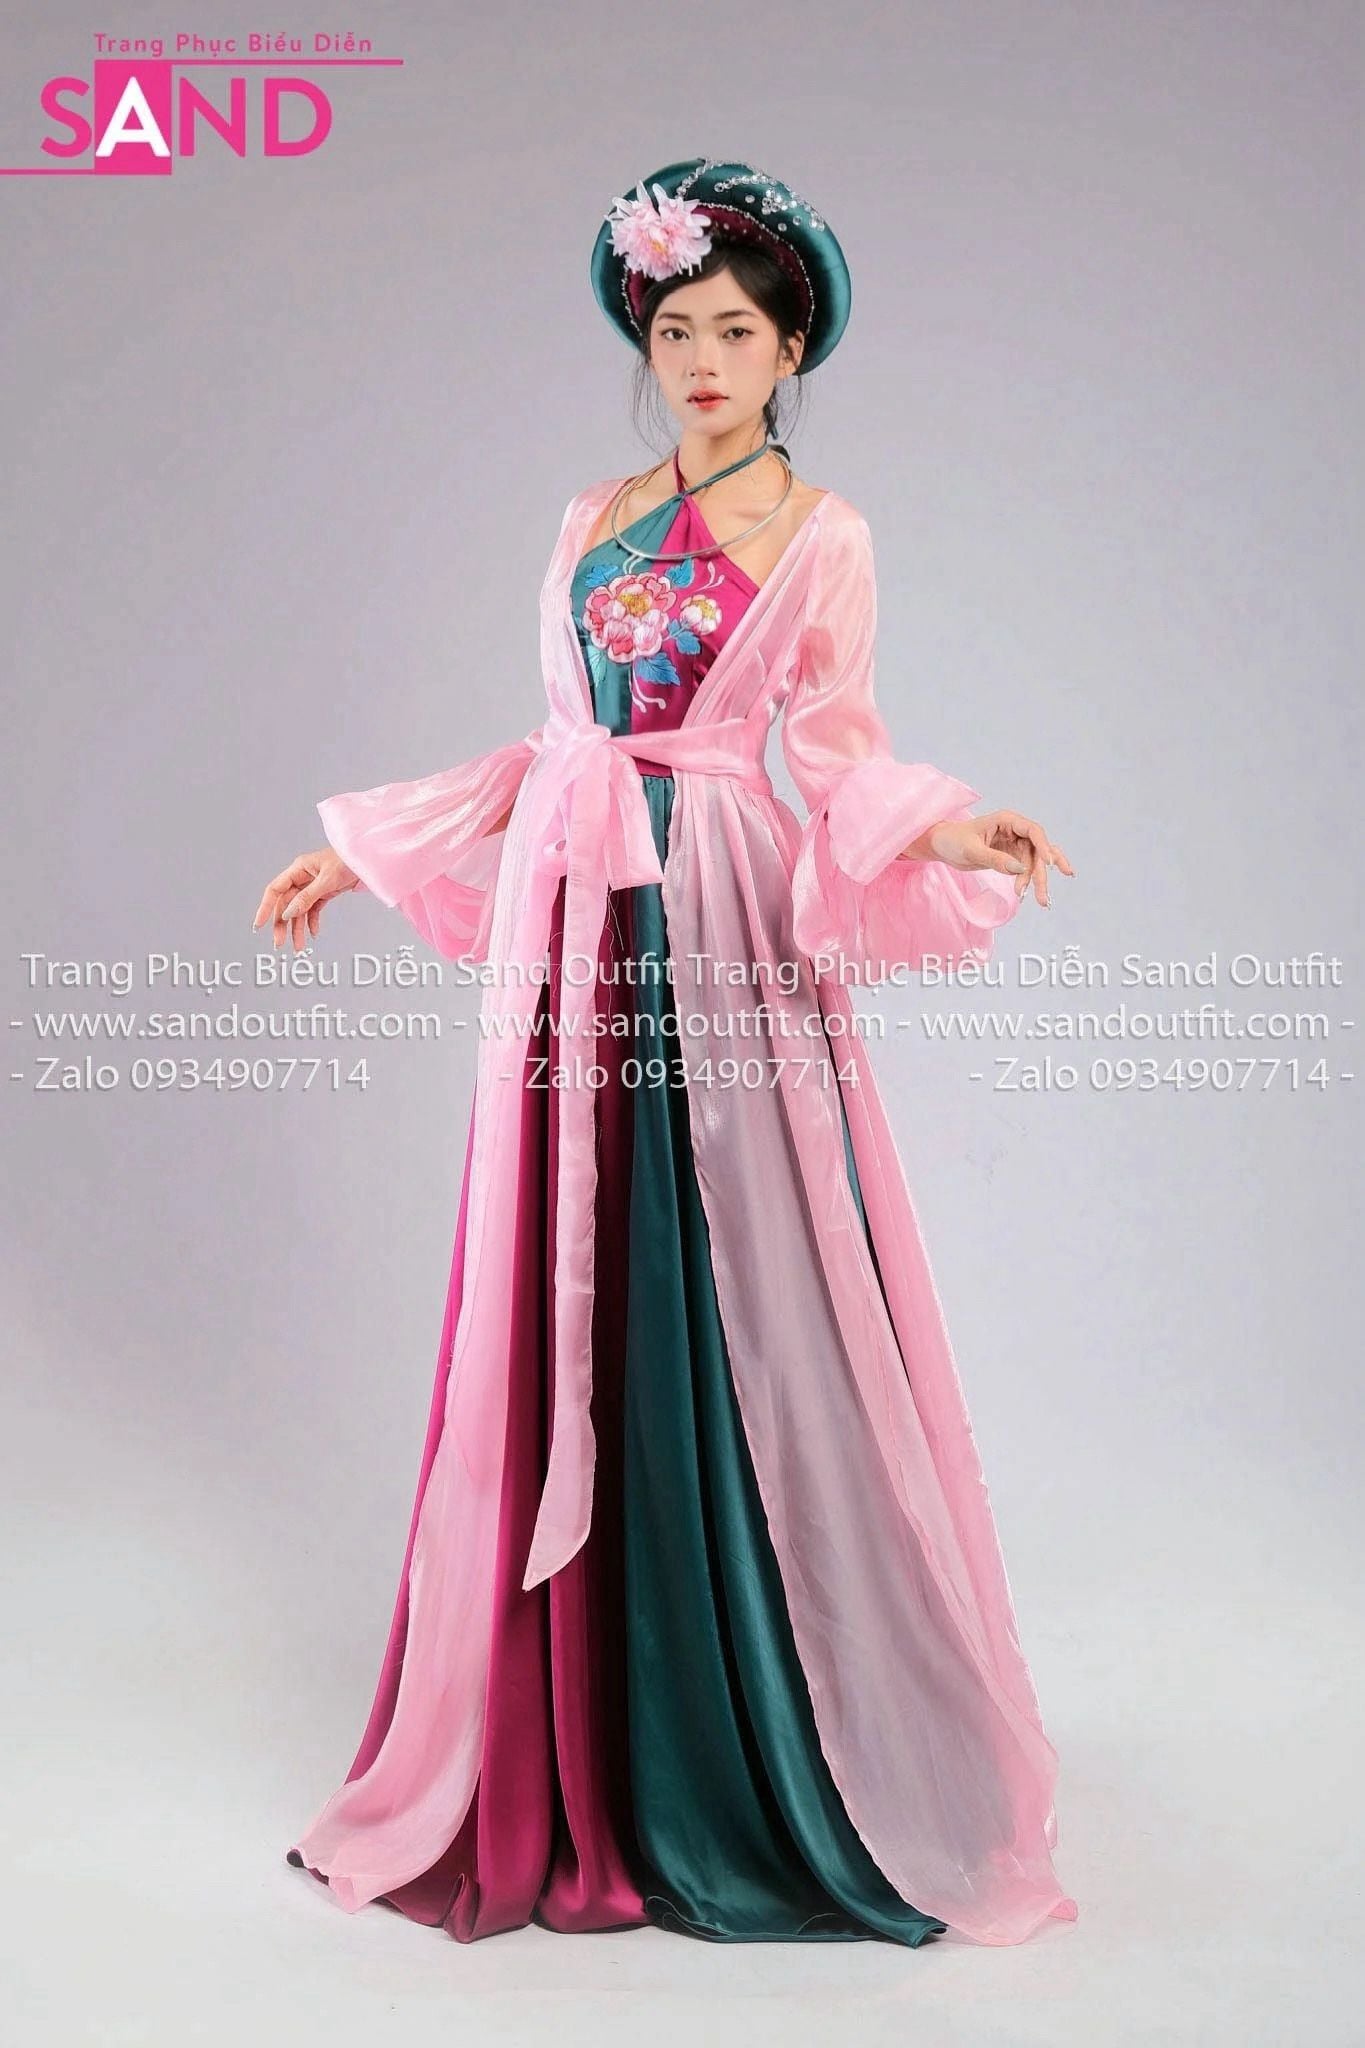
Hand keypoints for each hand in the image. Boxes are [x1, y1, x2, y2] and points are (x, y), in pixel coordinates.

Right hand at [252, 846, 362, 952]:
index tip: (258, 925)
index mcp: (298, 870)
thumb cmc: (348, 861)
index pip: (275, 891)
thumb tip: (287, 914)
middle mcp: (302, 878)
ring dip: (298, 929)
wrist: (369, 860)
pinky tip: (314, 933)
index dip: (265, 908)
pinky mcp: (324, 893)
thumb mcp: (327, 880)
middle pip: (286, 905)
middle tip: (279, 944)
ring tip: (299, 948)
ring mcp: (312, 887)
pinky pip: (313, 911)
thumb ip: (306, 897)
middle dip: (282, 925)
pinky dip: (313, 922)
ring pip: (299, 911)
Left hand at [899, 810, 1073, 906]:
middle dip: (1040, 874)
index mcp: (1007, 820)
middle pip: (1037, 851)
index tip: (1049, 864)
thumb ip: (995, 859)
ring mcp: (1015, 843)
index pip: (1033, 831)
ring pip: (1035, 862)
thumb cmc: (953, 841)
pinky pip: (1027, 867)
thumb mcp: (972, 851)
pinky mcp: (1011, 856)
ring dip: (1038, 881)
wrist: (941, 846)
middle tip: (1042, 897)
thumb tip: (1020, 869)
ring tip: (1042, 901)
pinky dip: (1033, 879)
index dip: (1044, 847)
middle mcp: (1015, 830)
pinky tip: (1041, 890)